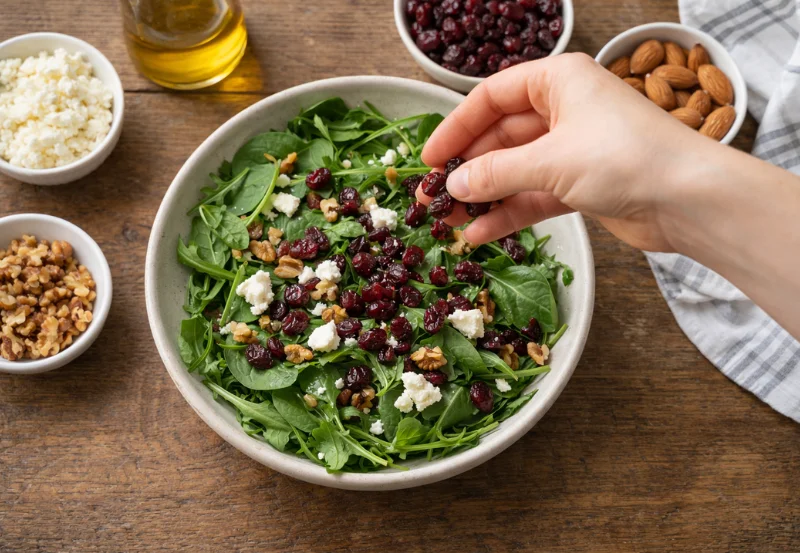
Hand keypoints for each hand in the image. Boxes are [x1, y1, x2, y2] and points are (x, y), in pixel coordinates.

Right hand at [416, 53, 714, 251]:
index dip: (456, 128)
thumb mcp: (551, 160)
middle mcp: (563, 111)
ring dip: (482, 196)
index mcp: (557, 82)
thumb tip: (453, 186)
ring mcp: (572, 150)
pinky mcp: (581, 186)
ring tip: (447, 221)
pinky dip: (508, 214)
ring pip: (514, 171)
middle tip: (431, 198)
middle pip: (499, 137)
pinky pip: (533, 196)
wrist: (688, 200)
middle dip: (466, 170)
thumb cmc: (625, 157)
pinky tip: (479, 234)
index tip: (428, 158)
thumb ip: (496, 173)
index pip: (491, 98)